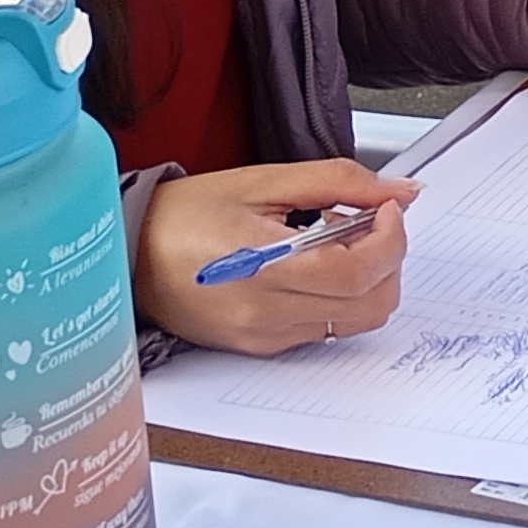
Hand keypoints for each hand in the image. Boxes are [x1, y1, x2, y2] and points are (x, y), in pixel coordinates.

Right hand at [136, 159, 420, 353]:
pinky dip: (337, 300)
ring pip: (353, 323)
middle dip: (389, 261)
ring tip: (337, 244)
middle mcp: (264, 313)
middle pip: (369, 305)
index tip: (390, 209)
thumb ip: (338, 181)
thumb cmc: (183, 214)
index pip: (359, 272)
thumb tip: (399, 190)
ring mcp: (262, 336)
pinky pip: (322, 331)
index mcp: (264, 266)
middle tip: (372, 224)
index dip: (391, 239)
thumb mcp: (262, 180)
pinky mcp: (257, 347)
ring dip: (367, 282)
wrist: (128, 253)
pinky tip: (313, 268)